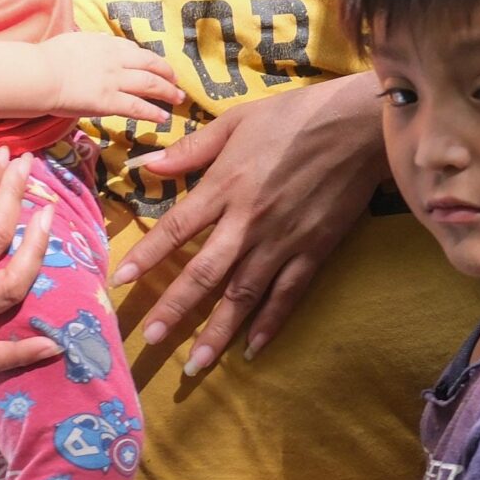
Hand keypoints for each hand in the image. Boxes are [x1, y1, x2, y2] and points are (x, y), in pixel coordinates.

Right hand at [44, 32, 183, 122]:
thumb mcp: (73, 40)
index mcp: (105, 44)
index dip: (149, 59)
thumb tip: (99, 39)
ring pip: (151, 85)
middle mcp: (116, 60)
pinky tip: (163, 117)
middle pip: (151, 64)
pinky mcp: (110, 102)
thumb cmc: (46, 58)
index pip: (134, 50)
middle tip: (177, 82)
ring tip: (178, 99)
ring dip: (168, 92)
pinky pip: (138, 107)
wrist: (38, 74)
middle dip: (167, 73)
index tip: (156, 65)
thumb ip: (90, 42)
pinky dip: (153, 112)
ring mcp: (115, 81)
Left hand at [110, 74, 383, 373]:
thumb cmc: (297, 115)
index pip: (175, 229)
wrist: (360, 126)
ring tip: (195, 363)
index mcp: (225, 186)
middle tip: (150, 340)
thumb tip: (149, 166)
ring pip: (243, 294)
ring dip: (217, 331)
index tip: (120, 282)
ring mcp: (283, 240)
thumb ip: (193, 148)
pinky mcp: (315, 250)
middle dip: (175, 309)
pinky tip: (253, 348)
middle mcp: (248, 221)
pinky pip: (288, 293)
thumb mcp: (238, 120)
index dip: (146, 257)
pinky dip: (270, 322)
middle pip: (204, 273)